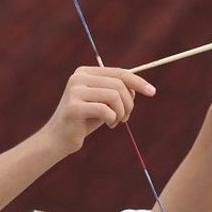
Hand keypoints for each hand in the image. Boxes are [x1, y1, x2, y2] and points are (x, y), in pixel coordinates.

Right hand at [40, 66, 155, 154]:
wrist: (59, 139)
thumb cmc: (84, 121)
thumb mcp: (103, 102)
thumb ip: (117, 91)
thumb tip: (140, 85)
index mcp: (85, 72)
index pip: (118, 72)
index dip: (138, 81)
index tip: (152, 91)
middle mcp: (78, 77)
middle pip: (118, 85)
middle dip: (129, 103)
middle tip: (126, 118)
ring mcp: (74, 91)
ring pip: (114, 96)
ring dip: (121, 112)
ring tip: (116, 122)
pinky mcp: (74, 107)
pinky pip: (105, 110)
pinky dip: (112, 119)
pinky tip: (108, 125)